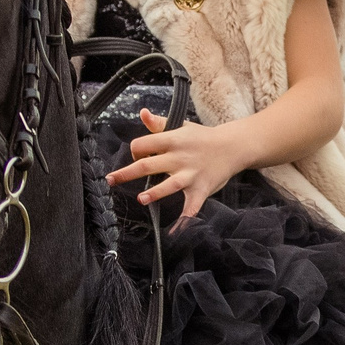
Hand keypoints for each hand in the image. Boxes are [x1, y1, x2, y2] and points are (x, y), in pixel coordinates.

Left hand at [104, 108, 243, 223]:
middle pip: (148, 165)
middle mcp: (179, 158)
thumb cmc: (202, 138)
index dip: (135, 150)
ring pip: (169, 185)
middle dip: (127, 173)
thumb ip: (159, 123)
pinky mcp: (201, 189)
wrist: (233, 146)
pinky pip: (192, 206)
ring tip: (141, 199)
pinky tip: (176, 230)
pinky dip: (185, 220)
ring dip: (154, 193)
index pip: (144, 144)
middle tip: (111, 180)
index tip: (136, 156)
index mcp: (172, 140)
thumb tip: (142, 113)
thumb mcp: (181, 126)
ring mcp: (191, 175)